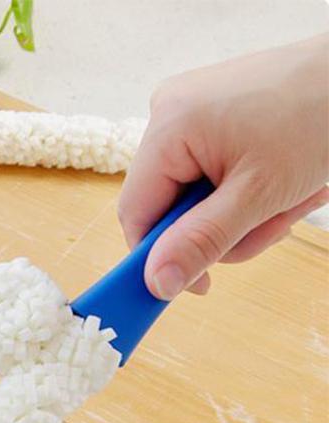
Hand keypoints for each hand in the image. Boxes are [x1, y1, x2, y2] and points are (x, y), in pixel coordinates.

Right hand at [118, 34, 328, 299]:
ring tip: (288, 197)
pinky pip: (211, 176)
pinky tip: (280, 182)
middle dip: (222, 229)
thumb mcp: (258, 195)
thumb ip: (201, 241)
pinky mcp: (211, 117)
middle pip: (169, 207)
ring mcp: (190, 113)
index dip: (159, 256)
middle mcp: (168, 114)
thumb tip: (157, 282)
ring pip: (195, 198)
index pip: (136, 212)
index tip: (197, 284)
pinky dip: (245, 192)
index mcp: (168, 126)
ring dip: (242, 214)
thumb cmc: (320, 117)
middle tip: (271, 224)